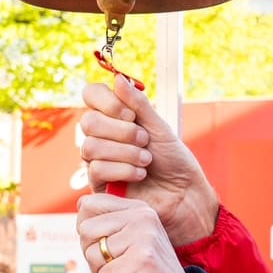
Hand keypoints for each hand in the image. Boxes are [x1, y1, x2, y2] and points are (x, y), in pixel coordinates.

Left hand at [77, 194, 201, 272]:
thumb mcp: (126, 242)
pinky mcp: (143, 261)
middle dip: (95, 256)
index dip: (89, 234)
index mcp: (138, 208)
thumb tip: (81, 202)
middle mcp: (143, 217)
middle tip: (120, 267)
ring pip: (92, 254)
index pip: (89, 204)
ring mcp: (145, 237)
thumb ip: (105, 223)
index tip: (110, 248)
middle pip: (86, 230)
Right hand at [80, 76, 218, 244]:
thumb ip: (138, 104)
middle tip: (144, 140)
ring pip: (91, 146)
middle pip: (88, 122)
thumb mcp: (159, 127)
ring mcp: (99, 160)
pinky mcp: (100, 184)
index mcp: (115, 117)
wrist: (183, 194)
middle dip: (121, 131)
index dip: (106, 101)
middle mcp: (103, 136)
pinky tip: (140, 174)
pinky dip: (123, 169)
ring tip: (146, 160)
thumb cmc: (173, 160)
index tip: (131, 114)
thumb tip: (117, 78)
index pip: (91, 95)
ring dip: (124, 152)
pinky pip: (96, 169)